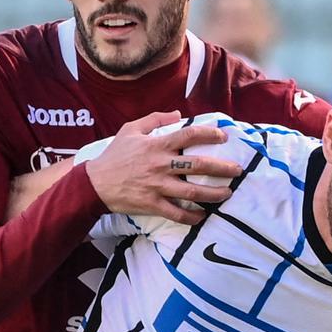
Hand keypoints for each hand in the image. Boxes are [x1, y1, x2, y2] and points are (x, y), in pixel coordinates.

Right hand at [86, 111, 240, 225]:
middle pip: (198, 165)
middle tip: (237, 170)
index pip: (189, 135)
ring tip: (228, 194)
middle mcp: (161, 165)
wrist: (94, 184)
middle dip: (222, 168)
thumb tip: (178, 114)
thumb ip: (154, 119)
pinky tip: (203, 216)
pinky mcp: (152, 204)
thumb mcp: (131, 130)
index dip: (209, 134)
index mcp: (157, 145)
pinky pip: (177, 213)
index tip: (224, 137)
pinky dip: (192, 216)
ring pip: (193, 192)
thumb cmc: (114, 155)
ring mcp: (158, 186)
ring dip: (214, 194)